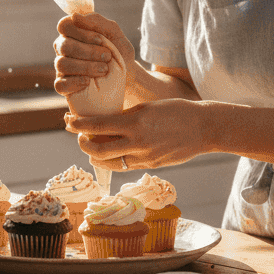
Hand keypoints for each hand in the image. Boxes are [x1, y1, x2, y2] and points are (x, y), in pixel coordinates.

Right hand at [52, 12, 135, 96]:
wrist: (128, 74)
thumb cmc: (118, 50)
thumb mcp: (113, 32)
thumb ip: (97, 21)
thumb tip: (75, 16)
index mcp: (72, 32)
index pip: (64, 26)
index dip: (81, 32)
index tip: (100, 39)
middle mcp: (63, 47)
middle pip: (64, 45)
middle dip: (88, 51)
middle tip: (107, 56)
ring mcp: (61, 66)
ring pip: (62, 64)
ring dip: (85, 67)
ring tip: (104, 70)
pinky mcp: (63, 85)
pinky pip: (59, 84)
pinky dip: (73, 82)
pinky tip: (88, 82)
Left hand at [65, 99, 209, 170]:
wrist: (204, 128)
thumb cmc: (176, 111)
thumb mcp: (147, 107)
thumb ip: (126, 116)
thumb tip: (103, 122)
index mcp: (135, 121)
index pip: (98, 125)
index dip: (79, 125)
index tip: (70, 121)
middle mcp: (137, 141)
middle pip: (97, 149)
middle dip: (83, 143)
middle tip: (79, 136)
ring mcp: (144, 156)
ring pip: (109, 162)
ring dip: (95, 155)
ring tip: (91, 147)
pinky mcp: (151, 165)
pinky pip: (124, 165)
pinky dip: (113, 160)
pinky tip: (110, 153)